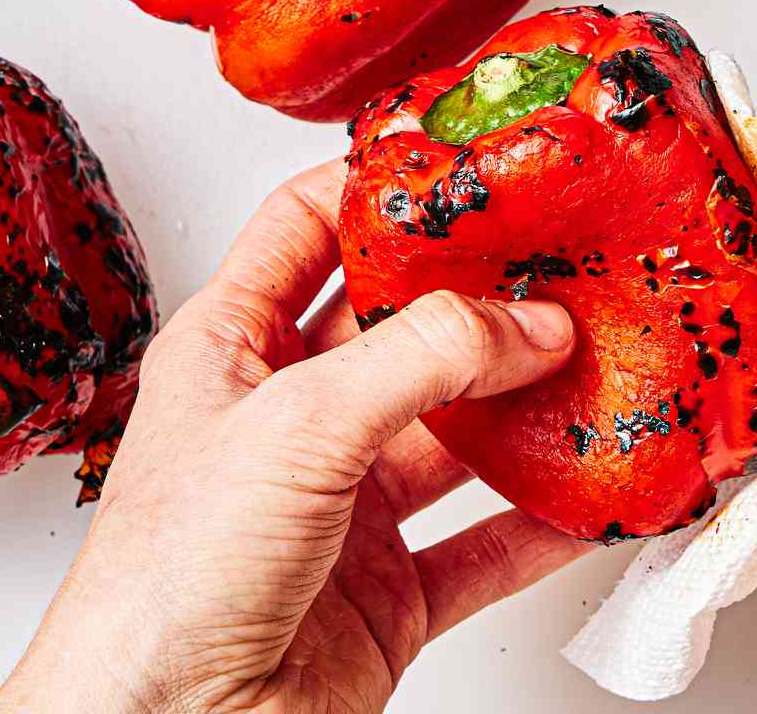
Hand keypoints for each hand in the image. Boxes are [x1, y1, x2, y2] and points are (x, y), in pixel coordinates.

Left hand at [0, 159, 587, 713]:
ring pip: (452, 432)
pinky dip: (540, 522)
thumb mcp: (297, 425)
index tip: (460, 165)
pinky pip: (482, 543)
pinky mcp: (384, 592)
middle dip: (479, 296)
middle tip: (556, 260)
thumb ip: (418, 357)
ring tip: (595, 364)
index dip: (379, 189)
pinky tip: (588, 495)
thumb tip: (521, 317)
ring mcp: (341, 505)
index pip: (307, 227)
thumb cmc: (161, 585)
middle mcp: (287, 415)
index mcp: (232, 346)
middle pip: (400, 326)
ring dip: (524, 406)